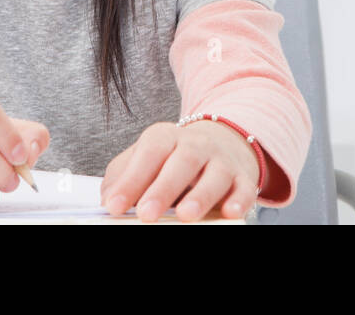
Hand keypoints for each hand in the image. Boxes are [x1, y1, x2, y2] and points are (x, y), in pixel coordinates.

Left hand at [101, 120, 259, 221]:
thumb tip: (109, 200)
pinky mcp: (243, 178)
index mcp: (165, 138)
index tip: (114, 206)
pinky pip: (245, 188)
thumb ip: (122, 177)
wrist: (219, 143)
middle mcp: (196, 145)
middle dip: (164, 189)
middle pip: (183, 161)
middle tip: (146, 215)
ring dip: (201, 195)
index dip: (131, 179)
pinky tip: (230, 212)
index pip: (149, 152)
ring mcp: (222, 161)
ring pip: (215, 174)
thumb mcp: (143, 160)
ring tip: (186, 216)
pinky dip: (240, 200)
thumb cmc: (171, 160)